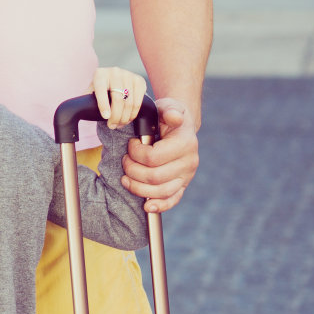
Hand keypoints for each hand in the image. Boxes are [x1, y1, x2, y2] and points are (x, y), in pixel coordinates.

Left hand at [89, 66, 146, 129]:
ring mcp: (128, 75)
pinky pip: (138, 101)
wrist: (116, 79)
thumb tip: (77, 110)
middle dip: (115, 116)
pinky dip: (133, 114)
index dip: (103, 104)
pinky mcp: (139, 81)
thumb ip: (86, 99)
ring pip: (129, 102)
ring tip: (119, 125)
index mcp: (100, 74)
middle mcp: (115, 72)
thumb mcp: (92, 90)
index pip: (101, 90)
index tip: (105, 117)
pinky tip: (128, 119)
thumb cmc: (100, 89)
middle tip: (112, 126)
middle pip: (118, 99)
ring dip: (125, 117)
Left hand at [122, 97, 197, 213]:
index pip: (153, 157)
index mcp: (185, 144)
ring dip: (138, 188)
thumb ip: (169, 110)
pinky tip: (146, 206)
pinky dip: (159, 205)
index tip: (130, 144)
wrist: (181, 125)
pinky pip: (173, 200)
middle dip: (132, 170)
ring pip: (161, 191)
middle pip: (154, 177)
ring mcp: (186, 176)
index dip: (135, 153)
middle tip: (124, 160)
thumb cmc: (168, 115)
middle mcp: (189, 162)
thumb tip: (173, 117)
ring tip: (125, 179)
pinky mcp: (183, 185)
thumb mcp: (168, 107)